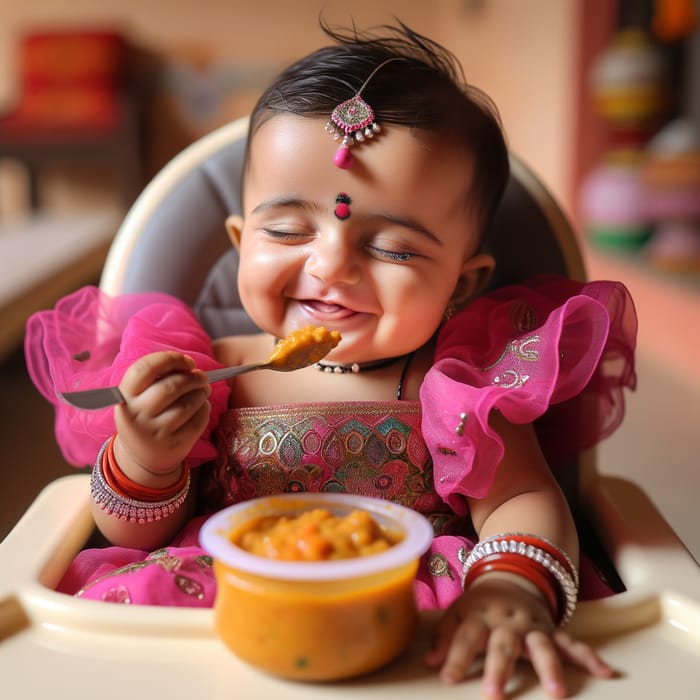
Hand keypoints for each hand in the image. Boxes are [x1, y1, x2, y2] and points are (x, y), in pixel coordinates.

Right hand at [114, 351, 211, 475]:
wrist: (143, 456)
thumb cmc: (145, 415)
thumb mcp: (137, 397)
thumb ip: (157, 378)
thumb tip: (188, 365)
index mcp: (124, 396)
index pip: (145, 368)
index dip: (171, 359)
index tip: (187, 362)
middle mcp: (137, 415)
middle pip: (171, 386)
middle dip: (193, 378)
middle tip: (201, 377)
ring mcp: (155, 432)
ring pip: (187, 404)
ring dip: (201, 392)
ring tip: (203, 390)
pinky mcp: (174, 444)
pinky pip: (198, 420)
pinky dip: (205, 408)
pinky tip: (201, 406)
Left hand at [425, 575, 613, 698]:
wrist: (511, 577)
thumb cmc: (480, 605)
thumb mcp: (457, 613)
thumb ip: (444, 636)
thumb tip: (430, 662)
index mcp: (479, 615)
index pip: (464, 636)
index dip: (455, 656)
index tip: (448, 678)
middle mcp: (507, 621)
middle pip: (503, 644)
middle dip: (499, 669)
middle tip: (494, 696)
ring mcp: (532, 625)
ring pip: (542, 646)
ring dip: (549, 668)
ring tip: (556, 694)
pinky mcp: (552, 630)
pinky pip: (571, 643)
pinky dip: (588, 657)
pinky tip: (605, 672)